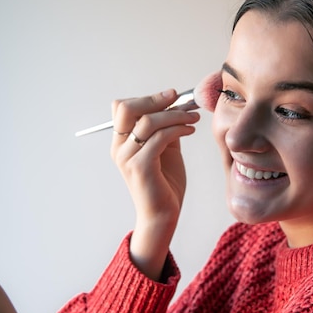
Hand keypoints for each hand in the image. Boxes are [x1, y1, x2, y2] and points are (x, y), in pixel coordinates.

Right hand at [111, 89, 199, 279]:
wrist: (163, 215)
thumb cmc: (165, 184)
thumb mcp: (165, 149)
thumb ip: (164, 128)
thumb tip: (176, 104)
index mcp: (121, 142)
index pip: (122, 108)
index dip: (147, 98)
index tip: (172, 97)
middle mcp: (119, 148)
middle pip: (126, 108)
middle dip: (155, 100)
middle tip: (179, 99)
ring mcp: (127, 158)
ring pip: (148, 121)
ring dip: (175, 114)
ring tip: (193, 117)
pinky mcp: (140, 167)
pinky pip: (159, 138)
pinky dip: (178, 129)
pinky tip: (190, 130)